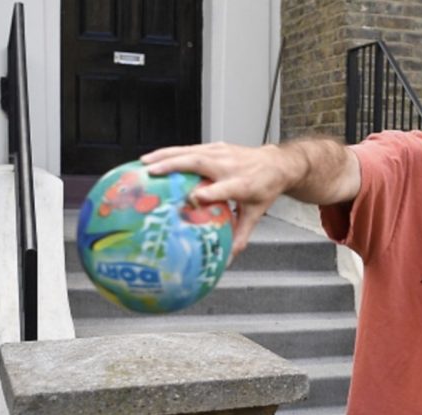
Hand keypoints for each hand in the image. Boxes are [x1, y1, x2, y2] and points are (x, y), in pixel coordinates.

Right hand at [141, 142, 287, 256]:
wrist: (276, 164)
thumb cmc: (264, 188)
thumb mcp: (255, 214)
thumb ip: (240, 236)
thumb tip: (227, 259)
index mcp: (242, 184)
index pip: (223, 189)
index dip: (208, 194)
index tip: (192, 200)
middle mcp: (230, 166)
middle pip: (200, 163)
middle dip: (175, 166)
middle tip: (153, 173)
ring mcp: (222, 153)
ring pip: (191, 151)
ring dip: (166, 156)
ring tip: (145, 163)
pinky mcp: (215, 147)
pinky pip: (190, 148)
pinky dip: (170, 152)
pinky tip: (155, 157)